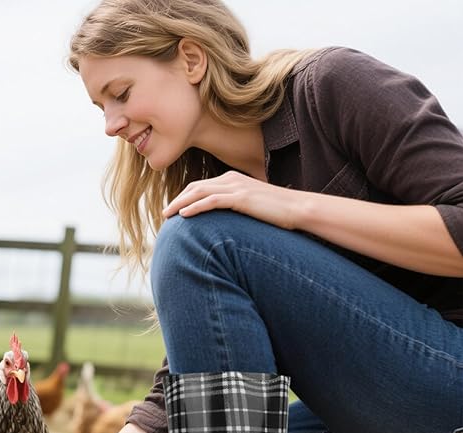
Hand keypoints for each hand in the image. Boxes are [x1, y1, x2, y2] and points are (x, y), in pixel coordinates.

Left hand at [162, 170, 301, 229]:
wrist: (297, 208)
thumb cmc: (276, 212)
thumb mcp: (251, 207)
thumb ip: (235, 208)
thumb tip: (223, 222)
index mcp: (232, 180)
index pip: (200, 186)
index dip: (184, 197)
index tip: (173, 210)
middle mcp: (231, 179)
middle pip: (195, 187)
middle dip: (177, 199)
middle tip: (164, 213)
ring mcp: (236, 187)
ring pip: (199, 192)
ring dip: (180, 204)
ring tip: (168, 215)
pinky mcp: (241, 198)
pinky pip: (212, 201)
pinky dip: (195, 207)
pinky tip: (184, 216)